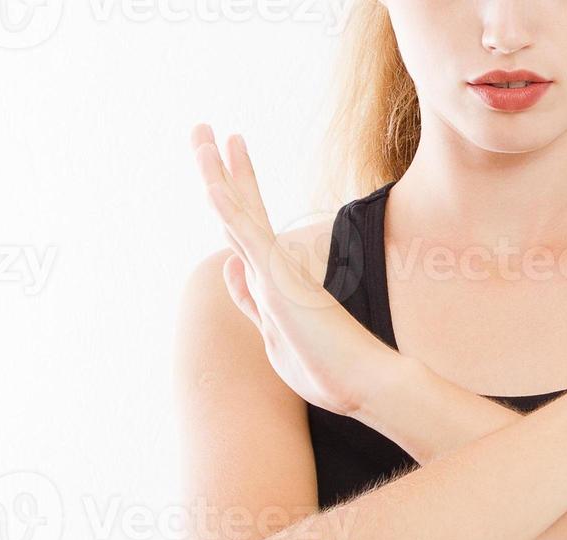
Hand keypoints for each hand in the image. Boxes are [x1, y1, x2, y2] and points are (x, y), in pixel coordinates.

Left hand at [193, 124, 401, 415]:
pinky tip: (212, 185)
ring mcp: (278, 271)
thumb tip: (229, 264)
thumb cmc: (327, 370)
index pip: (244, 225)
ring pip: (238, 212)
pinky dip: (229, 210)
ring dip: (216, 172)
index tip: (223, 160)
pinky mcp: (281, 282)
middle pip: (241, 206)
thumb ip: (248, 297)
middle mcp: (274, 266)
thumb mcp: (272, 333)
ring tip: (201, 132)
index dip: (232, 190)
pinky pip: (249, 239)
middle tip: (206, 128)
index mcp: (272, 278)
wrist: (365, 383)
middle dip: (224, 166)